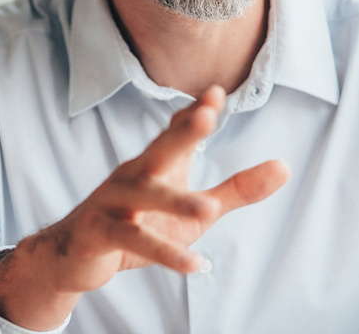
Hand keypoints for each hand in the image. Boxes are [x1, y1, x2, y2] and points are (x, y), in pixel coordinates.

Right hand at [0, 85, 289, 329]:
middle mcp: (132, 176)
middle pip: (158, 150)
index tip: (216, 93)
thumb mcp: (195, 210)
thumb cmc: (140, 224)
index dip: (194, 113)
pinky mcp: (100, 234)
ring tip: (208, 208)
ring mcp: (112, 203)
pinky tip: (194, 264)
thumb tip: (285, 166)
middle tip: (207, 116)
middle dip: (182, 133)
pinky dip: (165, 253)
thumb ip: (237, 189)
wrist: (73, 256)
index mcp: (154, 163)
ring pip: (144, 198)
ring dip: (175, 201)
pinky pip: (134, 241)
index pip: (175, 131)